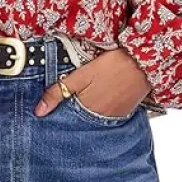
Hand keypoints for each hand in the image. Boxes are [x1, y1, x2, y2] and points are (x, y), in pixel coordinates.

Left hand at [34, 48, 150, 117]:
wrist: (143, 61)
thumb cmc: (112, 65)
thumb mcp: (82, 75)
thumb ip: (59, 92)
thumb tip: (39, 111)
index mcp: (88, 110)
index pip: (67, 119)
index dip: (58, 113)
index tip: (50, 112)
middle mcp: (101, 118)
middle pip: (81, 120)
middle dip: (72, 114)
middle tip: (69, 103)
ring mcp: (115, 116)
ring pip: (94, 118)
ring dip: (87, 112)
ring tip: (84, 99)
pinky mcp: (125, 111)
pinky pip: (108, 115)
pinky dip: (101, 109)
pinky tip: (100, 98)